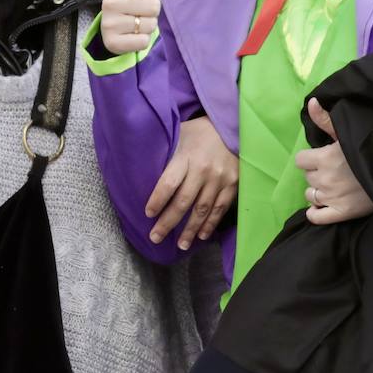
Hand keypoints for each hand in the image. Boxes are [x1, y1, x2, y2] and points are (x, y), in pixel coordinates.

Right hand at [101, 0, 160, 53]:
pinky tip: (131, 36)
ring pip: (149, 24)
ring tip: (134, 23)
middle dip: (151, 11)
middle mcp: (110, 1)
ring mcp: (110, 23)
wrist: (116, 29)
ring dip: (147, 26)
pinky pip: (143, 41)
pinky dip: (142, 41)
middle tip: (138, 11)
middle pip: (154, 6)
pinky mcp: (113, 42)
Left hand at [144, 115, 238, 249]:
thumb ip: (165, 152)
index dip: (158, 200)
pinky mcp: (232, 184)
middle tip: (156, 238)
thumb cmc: (199, 132)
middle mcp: (203, 170)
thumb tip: (140, 166)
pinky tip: (201, 236)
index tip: (148, 214)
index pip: (169, 183)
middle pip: (183, 201)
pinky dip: (210, 224)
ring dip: (190, 229)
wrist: (232, 127)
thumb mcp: (179, 134)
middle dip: (168, 222)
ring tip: (181, 245)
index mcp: (186, 156)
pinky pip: (220, 208)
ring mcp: (219, 179)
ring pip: (202, 210)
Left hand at [296, 97, 372, 225]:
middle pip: (308, 176)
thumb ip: (325, 119)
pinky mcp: (341, 213)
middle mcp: (324, 178)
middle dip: (317, 172)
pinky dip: (316, 213)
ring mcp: (331, 198)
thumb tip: (310, 102)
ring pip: (311, 195)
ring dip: (318, 190)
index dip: (310, 158)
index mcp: (324, 158)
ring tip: (333, 186)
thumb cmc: (370, 149)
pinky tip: (322, 205)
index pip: (300, 160)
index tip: (322, 157)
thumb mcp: (346, 132)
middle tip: (333, 170)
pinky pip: (317, 217)